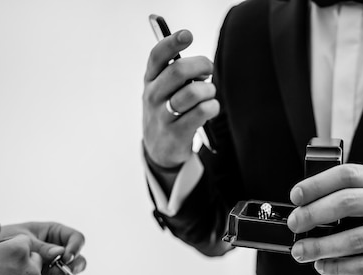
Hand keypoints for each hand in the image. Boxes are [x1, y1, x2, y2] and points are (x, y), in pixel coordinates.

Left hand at [0, 222, 86, 274]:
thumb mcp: (19, 239)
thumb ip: (40, 247)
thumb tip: (60, 253)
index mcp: (54, 234)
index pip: (77, 239)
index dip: (75, 248)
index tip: (65, 257)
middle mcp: (57, 253)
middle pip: (79, 262)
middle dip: (70, 269)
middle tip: (53, 273)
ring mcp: (51, 269)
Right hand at [142, 29, 219, 166]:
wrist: (160, 151)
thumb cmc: (168, 112)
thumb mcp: (164, 91)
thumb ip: (176, 74)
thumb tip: (202, 65)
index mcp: (150, 80)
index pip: (157, 57)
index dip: (172, 42)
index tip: (188, 35)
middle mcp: (153, 96)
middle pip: (178, 71)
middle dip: (200, 65)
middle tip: (209, 70)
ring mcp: (163, 116)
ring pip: (193, 92)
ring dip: (208, 90)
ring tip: (209, 94)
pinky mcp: (176, 133)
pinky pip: (201, 112)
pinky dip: (212, 107)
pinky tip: (211, 108)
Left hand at [287, 164, 362, 274]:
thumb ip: (361, 192)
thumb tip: (311, 205)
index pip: (348, 174)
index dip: (317, 184)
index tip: (296, 196)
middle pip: (348, 203)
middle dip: (313, 214)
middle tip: (295, 224)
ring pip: (355, 239)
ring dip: (321, 247)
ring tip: (301, 251)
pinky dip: (340, 268)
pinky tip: (324, 267)